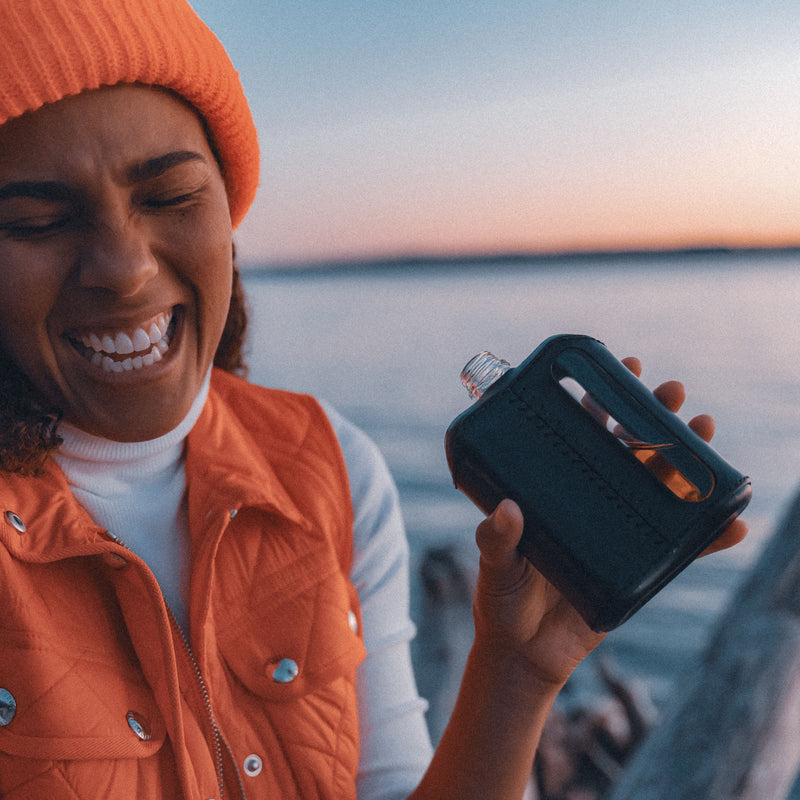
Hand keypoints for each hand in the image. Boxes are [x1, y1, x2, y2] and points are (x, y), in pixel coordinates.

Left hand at [471, 357, 747, 688]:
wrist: (524, 654)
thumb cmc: (501, 600)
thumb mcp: (493, 564)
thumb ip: (497, 539)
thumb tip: (509, 510)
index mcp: (555, 488)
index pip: (582, 432)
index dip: (605, 399)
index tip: (624, 369)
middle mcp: (591, 501)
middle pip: (629, 449)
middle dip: (653, 417)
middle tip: (672, 393)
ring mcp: (619, 532)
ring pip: (660, 486)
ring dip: (687, 460)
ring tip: (705, 430)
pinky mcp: (639, 568)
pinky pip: (679, 550)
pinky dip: (708, 538)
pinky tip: (732, 524)